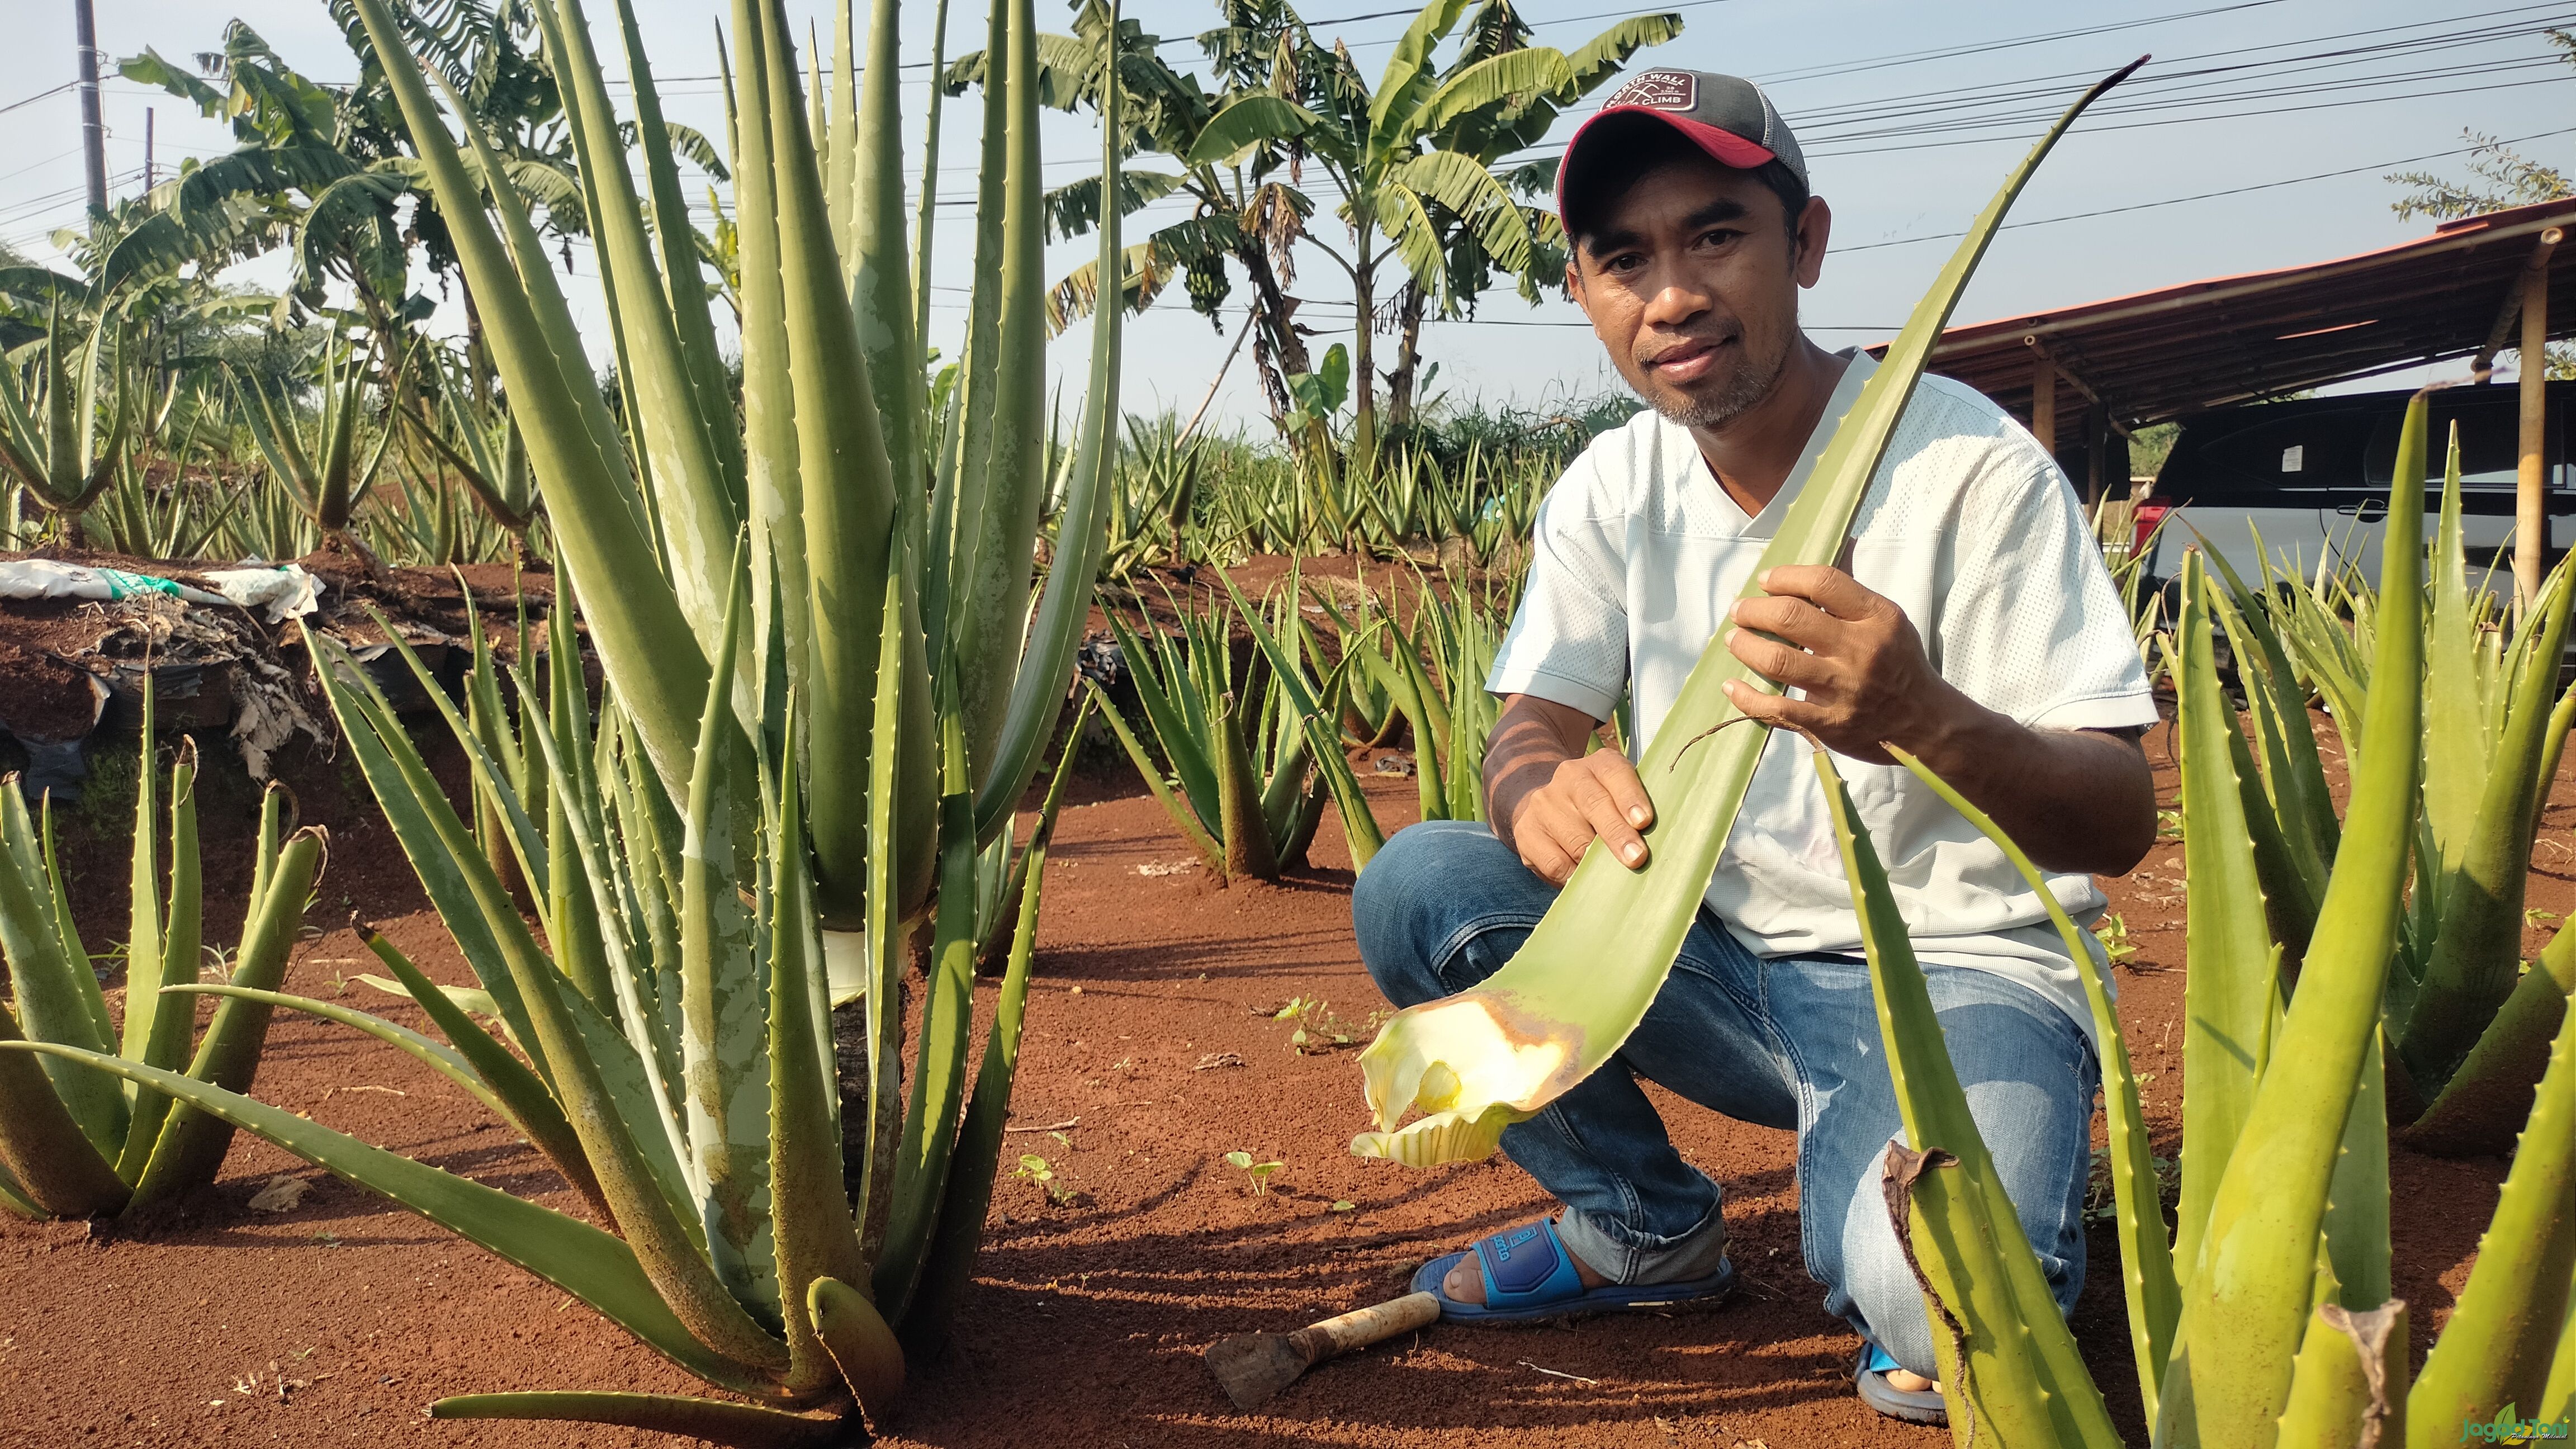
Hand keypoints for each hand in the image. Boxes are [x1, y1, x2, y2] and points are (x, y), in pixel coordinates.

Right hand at [1496, 748, 1656, 886]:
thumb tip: (1656, 846)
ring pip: (1575, 839)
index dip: (1629, 797)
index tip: (1643, 822)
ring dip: (1596, 862)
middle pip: (1594, 804)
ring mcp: (1544, 803)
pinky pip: (1555, 862)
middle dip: (1617, 834)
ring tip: (1612, 874)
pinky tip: (1584, 879)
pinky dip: (1573, 875)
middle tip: (1636, 858)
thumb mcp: (1621, 797)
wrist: (1550, 805)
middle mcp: (1569, 777)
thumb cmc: (1603, 808)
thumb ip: (1636, 812)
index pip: (1614, 773)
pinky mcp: (1526, 831)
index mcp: (1599, 764)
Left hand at [1720, 564, 1966, 764]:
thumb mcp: (1887, 620)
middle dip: (1754, 610)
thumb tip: (1838, 543)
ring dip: (1746, 646)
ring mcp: (1844, 689)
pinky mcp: (1829, 723)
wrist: (1925, 722)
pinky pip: (1777, 709)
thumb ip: (1851, 593)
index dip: (1785, 577)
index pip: (1823, 582)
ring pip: (1778, 661)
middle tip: (1739, 610)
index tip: (1765, 581)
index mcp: (1877, 618)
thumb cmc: (1899, 663)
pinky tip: (1732, 686)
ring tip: (1734, 639)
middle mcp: (1860, 650)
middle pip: (1791, 618)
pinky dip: (1747, 697)